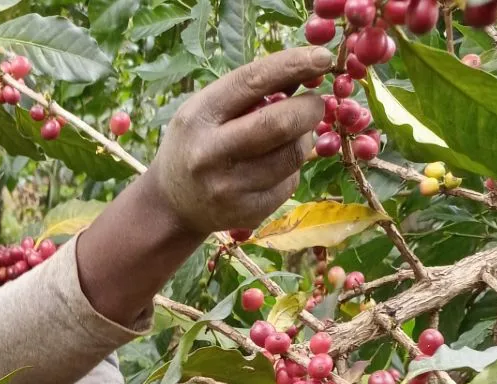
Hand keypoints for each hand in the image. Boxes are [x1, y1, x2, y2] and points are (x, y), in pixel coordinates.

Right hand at [147, 46, 332, 235]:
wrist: (173, 204)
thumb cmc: (196, 143)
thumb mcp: (206, 110)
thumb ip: (248, 92)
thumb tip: (306, 71)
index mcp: (197, 117)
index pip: (251, 82)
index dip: (293, 65)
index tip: (322, 57)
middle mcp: (209, 154)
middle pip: (280, 123)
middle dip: (309, 108)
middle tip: (315, 103)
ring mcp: (229, 188)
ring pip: (293, 155)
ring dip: (303, 138)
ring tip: (290, 135)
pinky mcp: (248, 213)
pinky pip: (290, 182)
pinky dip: (292, 168)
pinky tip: (274, 166)